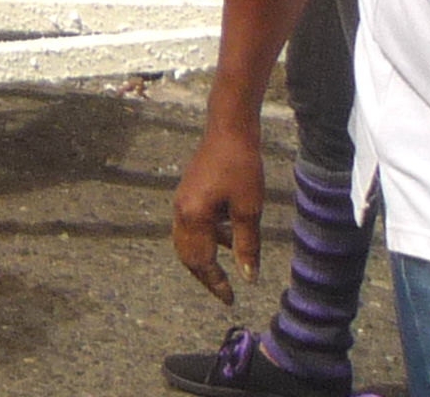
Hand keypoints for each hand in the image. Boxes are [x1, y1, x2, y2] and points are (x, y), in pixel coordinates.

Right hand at [173, 113, 270, 304]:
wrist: (229, 130)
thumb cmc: (241, 167)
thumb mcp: (248, 209)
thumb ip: (246, 245)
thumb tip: (248, 278)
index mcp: (194, 217)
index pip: (201, 261)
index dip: (216, 283)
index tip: (232, 299)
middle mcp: (181, 211)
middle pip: (187, 255)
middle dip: (205, 276)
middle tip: (224, 292)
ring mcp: (182, 201)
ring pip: (186, 242)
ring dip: (203, 259)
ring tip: (224, 272)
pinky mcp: (188, 194)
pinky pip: (191, 226)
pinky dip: (205, 240)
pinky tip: (227, 239)